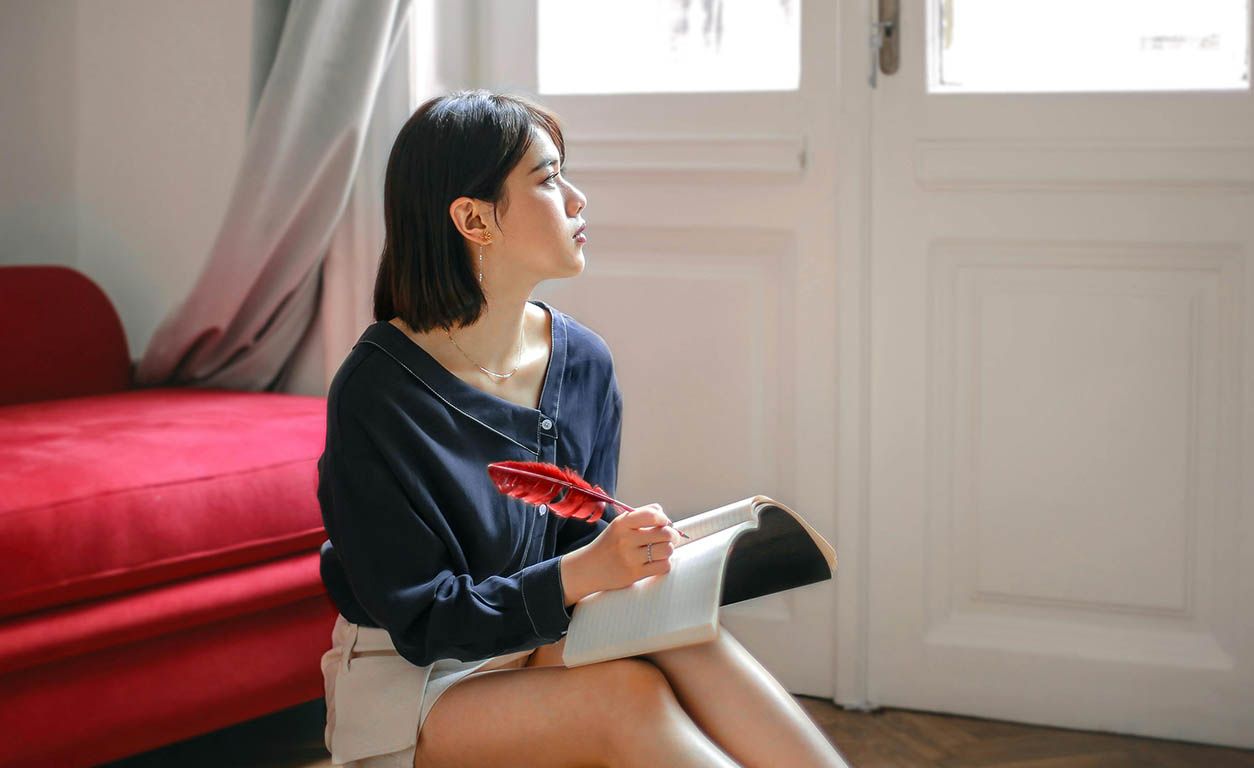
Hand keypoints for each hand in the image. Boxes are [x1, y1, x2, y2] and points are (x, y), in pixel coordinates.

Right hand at [566, 503, 682, 597]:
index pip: (651, 515)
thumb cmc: (610, 543)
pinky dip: (665, 563)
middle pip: (664, 533)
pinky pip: (663, 566)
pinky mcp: (635, 574)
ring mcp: (630, 558)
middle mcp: (626, 539)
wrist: (588, 568)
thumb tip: (664, 515)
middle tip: (670, 538)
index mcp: (622, 523)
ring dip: (669, 550)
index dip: (663, 518)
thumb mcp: (619, 524)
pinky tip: (657, 561)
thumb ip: (641, 515)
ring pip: (666, 550)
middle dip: (672, 535)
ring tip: (662, 550)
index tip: (663, 523)